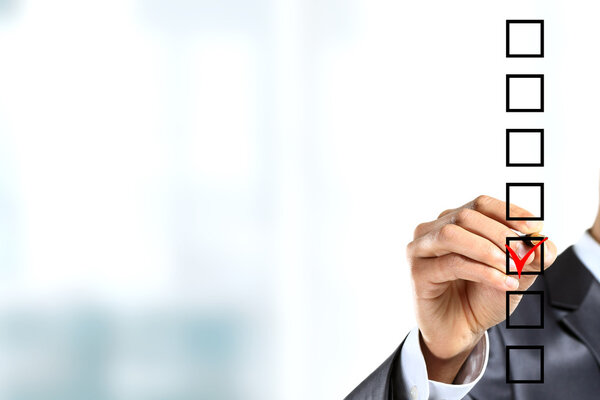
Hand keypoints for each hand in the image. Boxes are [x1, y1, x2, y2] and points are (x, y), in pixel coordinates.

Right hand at [406, 195, 556, 382]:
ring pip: (452, 234)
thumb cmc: (482, 297)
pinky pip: (451, 264)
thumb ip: (532, 257)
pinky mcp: (418, 272)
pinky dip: (483, 272)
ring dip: (487, 249)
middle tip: (525, 253)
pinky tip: (504, 282)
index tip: (535, 228)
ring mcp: (420, 249)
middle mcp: (433, 230)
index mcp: (454, 221)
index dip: (508, 211)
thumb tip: (543, 242)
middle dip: (501, 233)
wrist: (461, 331)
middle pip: (466, 216)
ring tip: (513, 267)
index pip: (481, 204)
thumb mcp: (515, 275)